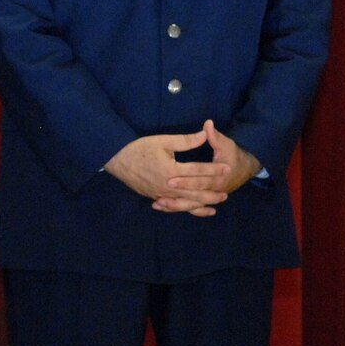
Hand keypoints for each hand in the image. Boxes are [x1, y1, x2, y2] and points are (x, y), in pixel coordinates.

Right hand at [105, 128, 229, 215]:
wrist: (117, 161)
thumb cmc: (140, 149)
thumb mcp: (162, 141)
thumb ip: (185, 140)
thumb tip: (204, 134)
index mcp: (171, 170)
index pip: (197, 171)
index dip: (213, 170)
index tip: (227, 169)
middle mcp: (168, 185)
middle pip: (194, 191)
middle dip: (212, 192)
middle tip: (226, 193)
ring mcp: (161, 194)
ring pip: (186, 202)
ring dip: (202, 204)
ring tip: (216, 204)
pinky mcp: (156, 198)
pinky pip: (175, 206)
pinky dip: (187, 209)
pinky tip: (197, 210)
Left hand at [163, 119, 260, 201]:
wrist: (246, 168)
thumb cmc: (234, 155)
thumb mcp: (226, 145)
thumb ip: (215, 137)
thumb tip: (208, 123)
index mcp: (219, 178)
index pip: (200, 181)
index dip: (186, 181)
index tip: (171, 178)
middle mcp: (213, 191)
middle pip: (193, 196)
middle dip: (176, 195)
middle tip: (157, 193)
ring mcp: (209, 197)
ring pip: (190, 205)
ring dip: (174, 205)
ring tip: (157, 203)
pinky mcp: (204, 199)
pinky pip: (189, 208)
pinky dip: (176, 208)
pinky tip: (159, 206)